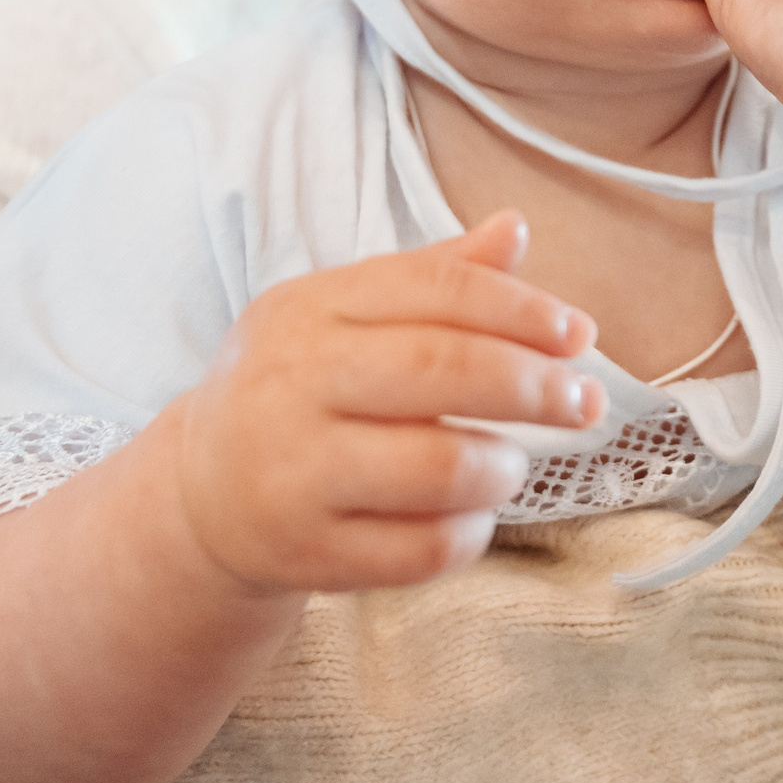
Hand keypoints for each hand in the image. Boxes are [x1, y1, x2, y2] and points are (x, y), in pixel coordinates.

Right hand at [172, 211, 601, 595]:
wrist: (198, 490)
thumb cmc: (299, 386)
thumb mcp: (345, 315)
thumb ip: (433, 276)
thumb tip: (514, 229)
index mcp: (310, 308)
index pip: (436, 290)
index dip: (522, 309)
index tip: (579, 334)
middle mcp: (293, 384)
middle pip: (441, 371)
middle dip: (533, 385)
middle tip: (584, 401)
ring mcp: (293, 473)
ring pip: (438, 468)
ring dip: (502, 466)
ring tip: (512, 464)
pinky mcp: (304, 552)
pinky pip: (419, 549)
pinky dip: (469, 533)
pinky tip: (473, 514)